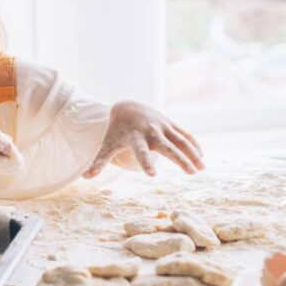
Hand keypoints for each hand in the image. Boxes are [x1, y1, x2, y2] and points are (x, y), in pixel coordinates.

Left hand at [83, 100, 203, 177]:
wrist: (127, 107)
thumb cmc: (117, 131)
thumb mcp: (108, 144)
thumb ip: (99, 161)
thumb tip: (84, 177)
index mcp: (134, 138)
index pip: (140, 152)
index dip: (145, 162)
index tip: (152, 175)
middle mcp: (150, 131)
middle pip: (167, 146)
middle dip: (179, 159)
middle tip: (191, 172)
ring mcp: (163, 126)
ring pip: (180, 140)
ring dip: (192, 153)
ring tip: (201, 168)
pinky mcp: (170, 124)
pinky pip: (184, 134)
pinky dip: (193, 144)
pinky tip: (201, 156)